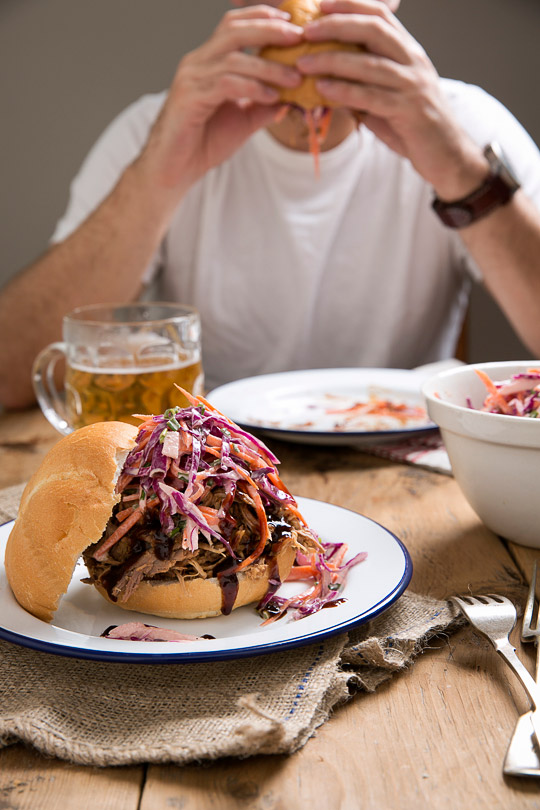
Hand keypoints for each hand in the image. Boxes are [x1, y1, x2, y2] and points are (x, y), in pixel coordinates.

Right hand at [139, 5, 302, 193]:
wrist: (175, 170)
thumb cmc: (205, 143)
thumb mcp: (243, 120)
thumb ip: (264, 106)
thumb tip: (293, 99)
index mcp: (208, 61)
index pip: (233, 25)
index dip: (262, 17)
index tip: (292, 22)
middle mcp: (197, 62)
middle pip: (234, 31)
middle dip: (270, 30)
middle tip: (299, 37)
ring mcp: (191, 78)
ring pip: (234, 59)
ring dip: (269, 67)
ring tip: (295, 78)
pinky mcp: (190, 97)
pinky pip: (226, 84)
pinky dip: (252, 87)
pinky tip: (271, 97)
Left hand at [298, 0, 487, 197]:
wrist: (446, 154)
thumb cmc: (412, 126)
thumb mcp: (386, 97)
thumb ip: (361, 84)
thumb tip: (323, 79)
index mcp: (408, 51)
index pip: (380, 15)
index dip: (350, 5)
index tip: (320, 5)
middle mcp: (413, 61)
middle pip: (374, 29)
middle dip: (337, 25)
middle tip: (306, 31)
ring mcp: (413, 85)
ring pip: (370, 63)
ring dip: (332, 60)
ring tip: (304, 63)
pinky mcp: (410, 111)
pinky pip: (372, 97)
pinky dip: (345, 91)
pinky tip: (322, 89)